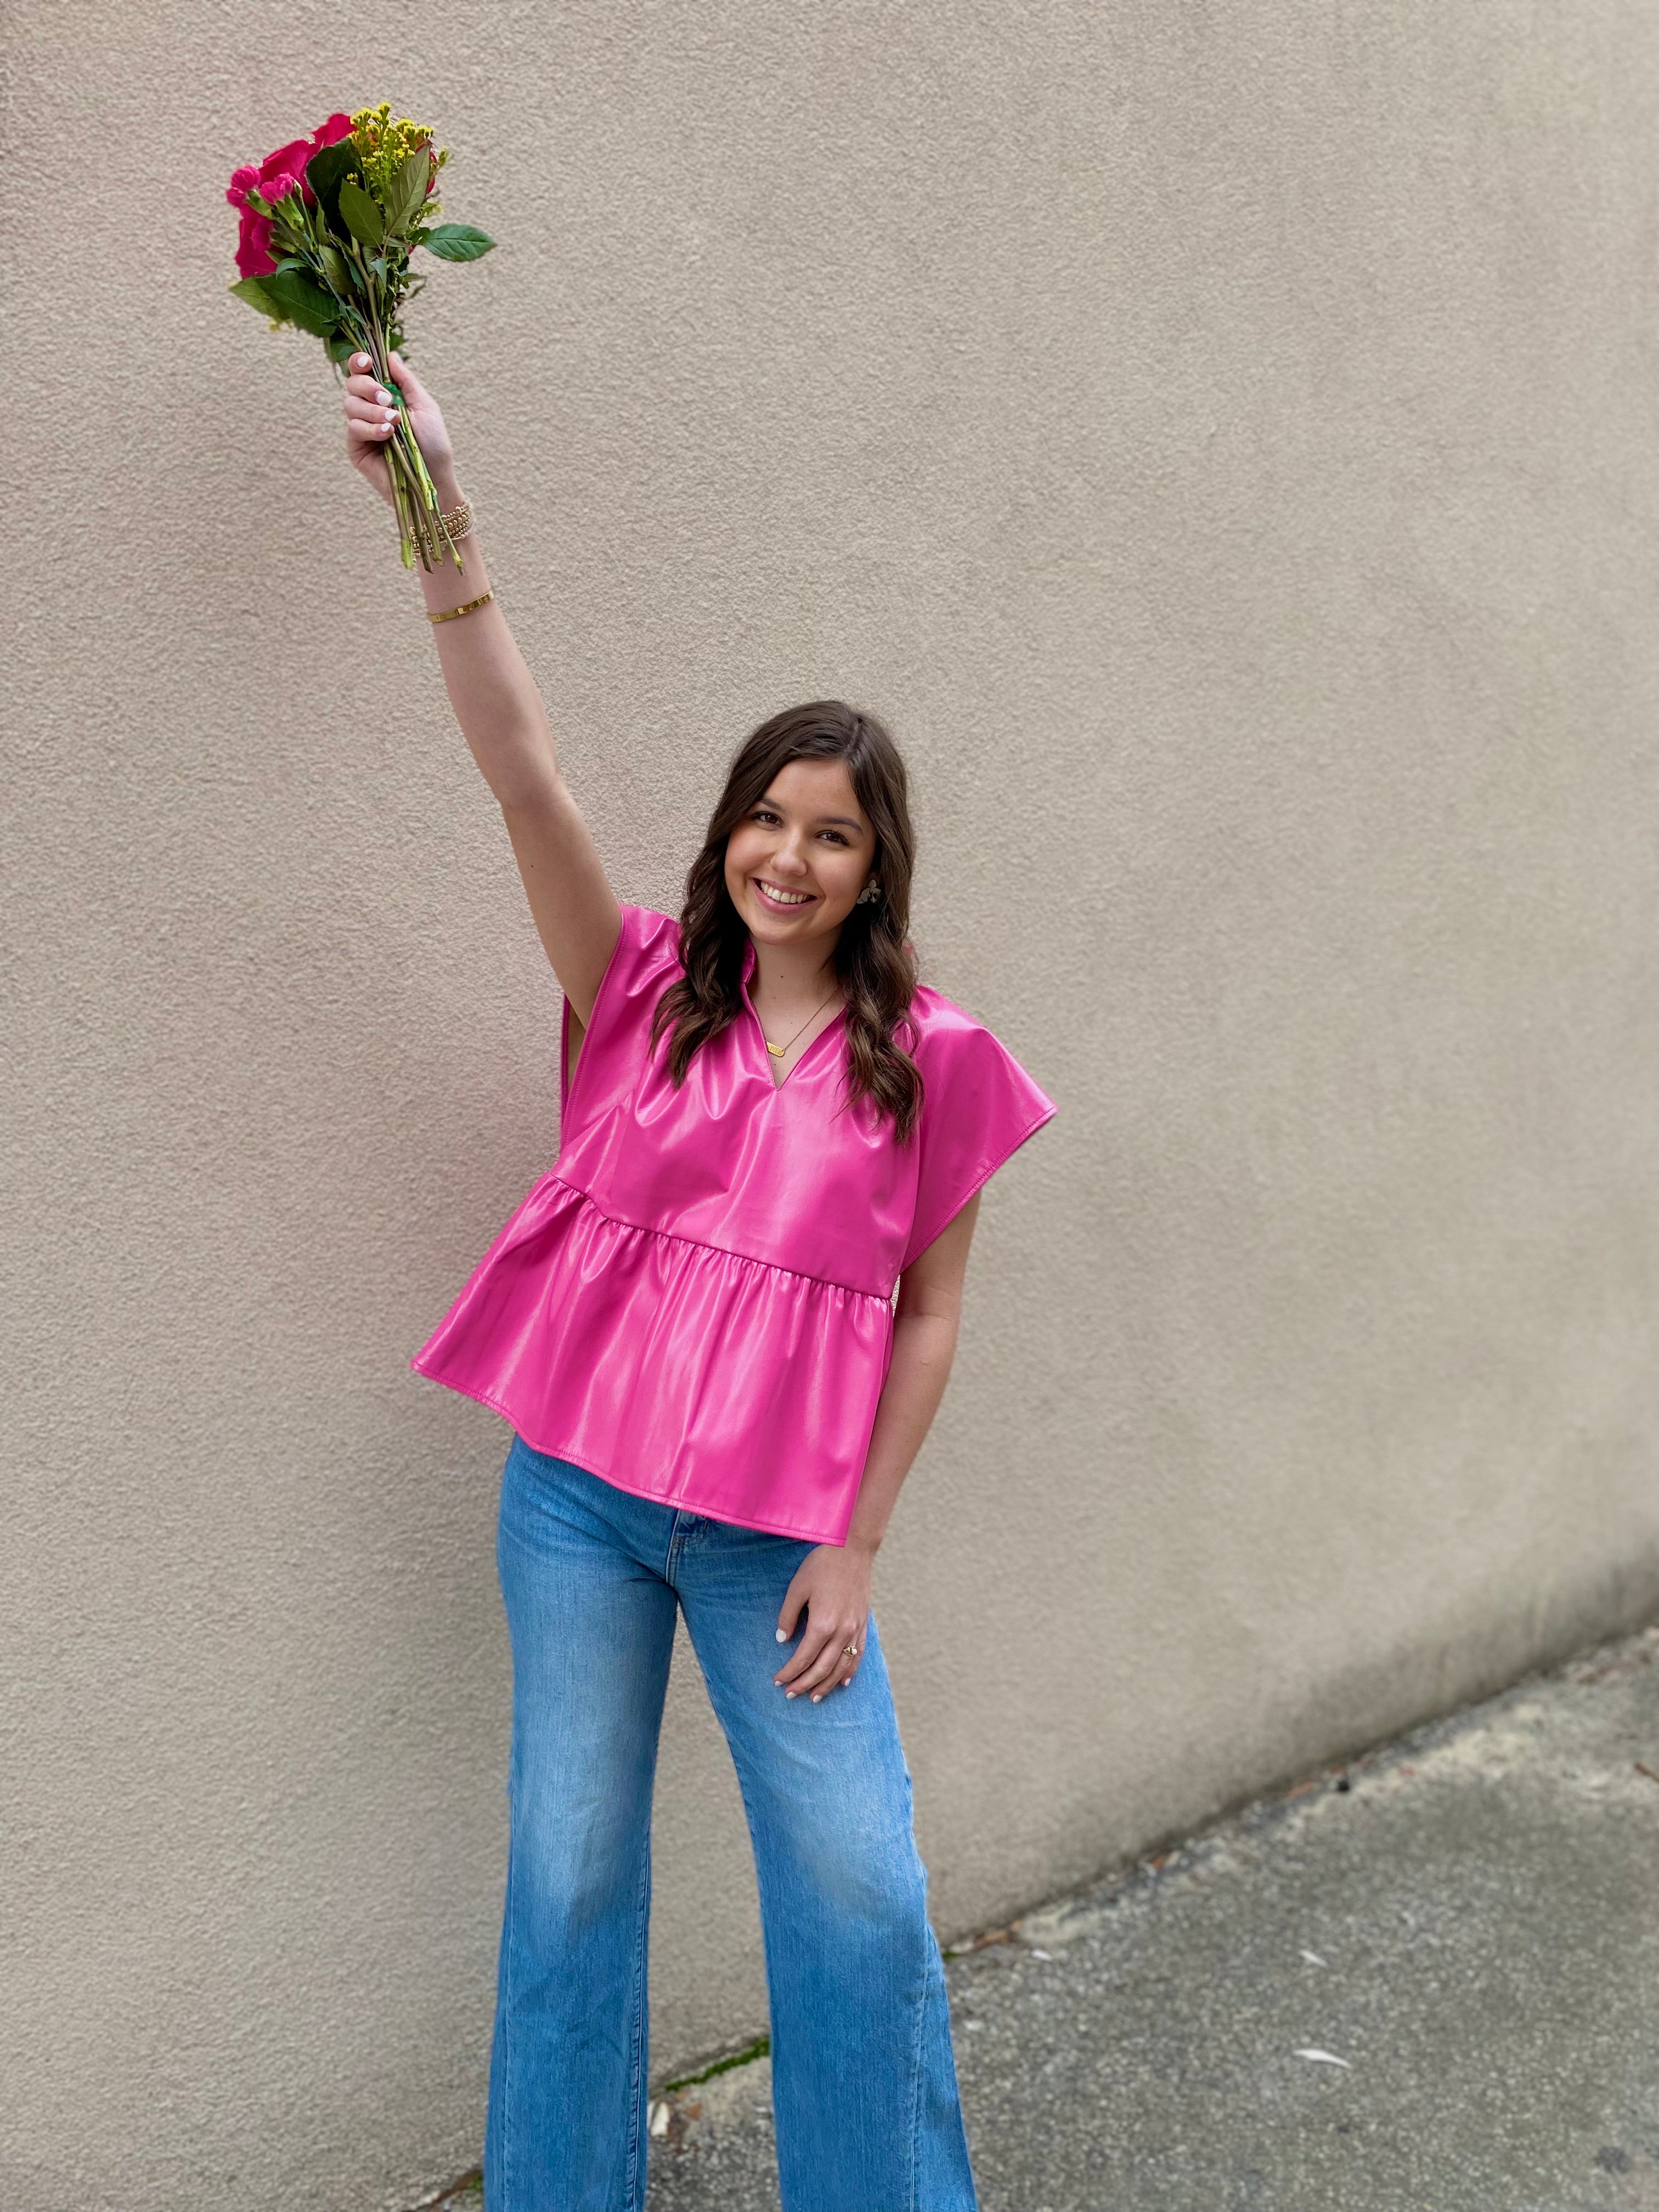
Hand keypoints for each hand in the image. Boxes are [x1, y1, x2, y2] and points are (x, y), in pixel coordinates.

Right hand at [341, 348, 454, 507]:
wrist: (433, 478)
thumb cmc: (433, 444)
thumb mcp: (424, 406)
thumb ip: (406, 380)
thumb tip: (390, 354)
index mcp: (385, 395)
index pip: (362, 372)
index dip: (359, 362)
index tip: (367, 362)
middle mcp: (370, 408)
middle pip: (352, 384)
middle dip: (368, 387)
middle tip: (387, 399)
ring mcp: (361, 428)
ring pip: (350, 405)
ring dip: (373, 411)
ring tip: (393, 423)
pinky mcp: (356, 448)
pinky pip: (354, 428)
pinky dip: (370, 429)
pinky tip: (387, 436)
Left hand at [774, 1542, 873, 1702]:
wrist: (852, 1549)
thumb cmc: (821, 1566)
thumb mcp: (797, 1588)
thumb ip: (788, 1616)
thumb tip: (782, 1640)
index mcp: (822, 1624)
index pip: (802, 1658)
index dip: (789, 1673)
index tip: (777, 1681)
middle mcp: (841, 1632)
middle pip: (822, 1669)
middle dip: (804, 1684)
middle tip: (790, 1694)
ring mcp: (855, 1630)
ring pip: (841, 1668)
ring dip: (826, 1685)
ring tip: (814, 1697)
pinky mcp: (863, 1624)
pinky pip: (858, 1655)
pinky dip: (850, 1672)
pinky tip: (842, 1682)